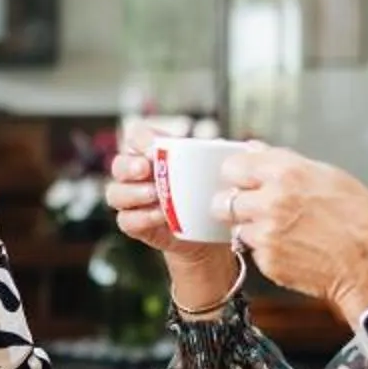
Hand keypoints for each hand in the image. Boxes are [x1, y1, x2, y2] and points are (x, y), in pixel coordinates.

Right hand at [106, 146, 246, 311]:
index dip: (138, 139)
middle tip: (146, 168)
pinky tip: (159, 216)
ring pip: (116, 193)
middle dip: (129, 165)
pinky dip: (140, 217)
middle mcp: (137, 175)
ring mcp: (133, 200)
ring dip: (133, 193)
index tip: (151, 145)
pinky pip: (126, 220)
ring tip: (156, 195)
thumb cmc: (209, 193)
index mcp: (153, 154)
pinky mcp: (135, 224)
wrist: (207, 231)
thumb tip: (251, 145)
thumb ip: (225, 155)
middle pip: (119, 164)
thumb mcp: (216, 171)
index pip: (135, 137)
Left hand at [221, 147, 367, 326]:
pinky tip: (292, 248)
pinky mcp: (267, 261)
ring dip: (251, 229)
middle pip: (223, 200)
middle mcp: (271, 201)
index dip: (237, 174)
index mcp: (287, 172)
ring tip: (281, 231)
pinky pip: (253, 252)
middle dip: (235, 203)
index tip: (243, 180)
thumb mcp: (331, 176)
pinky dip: (266, 250)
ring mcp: (266, 234)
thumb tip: (255, 149)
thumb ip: (286, 161)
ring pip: (236, 227)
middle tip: (253, 208)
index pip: (233, 166)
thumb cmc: (361, 220)